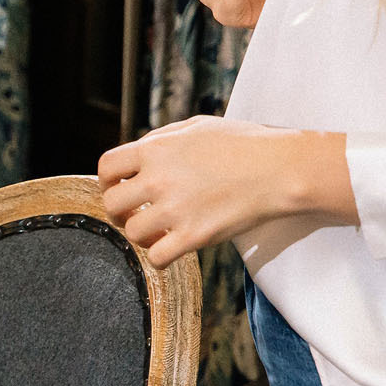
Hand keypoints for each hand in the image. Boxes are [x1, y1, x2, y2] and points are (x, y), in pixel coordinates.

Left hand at [96, 117, 353, 267]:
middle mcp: (158, 179)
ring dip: (143, 235)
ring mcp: (175, 209)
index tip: (121, 188)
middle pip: (112, 204)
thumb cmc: (243, 144)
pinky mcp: (194, 236)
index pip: (106, 168)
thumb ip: (162, 139)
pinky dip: (161, 257)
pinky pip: (157, 258)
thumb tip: (139, 153)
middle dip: (121, 211)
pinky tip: (173, 248)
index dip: (109, 181)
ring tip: (160, 231)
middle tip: (138, 214)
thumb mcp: (196, 127)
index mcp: (155, 149)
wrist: (279, 168)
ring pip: (132, 233)